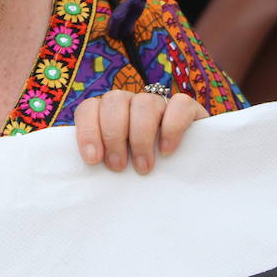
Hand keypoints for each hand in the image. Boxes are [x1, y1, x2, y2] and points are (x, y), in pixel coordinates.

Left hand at [75, 90, 208, 174]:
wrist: (190, 170)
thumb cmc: (144, 172)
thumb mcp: (120, 166)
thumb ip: (104, 162)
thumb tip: (86, 175)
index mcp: (109, 113)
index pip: (89, 108)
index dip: (88, 131)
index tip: (94, 160)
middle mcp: (132, 103)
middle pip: (115, 101)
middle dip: (113, 135)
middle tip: (118, 167)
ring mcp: (159, 103)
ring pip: (144, 103)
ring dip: (140, 137)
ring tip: (143, 167)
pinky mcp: (188, 108)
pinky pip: (179, 105)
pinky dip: (171, 127)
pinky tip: (167, 151)